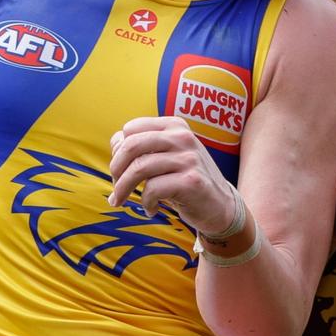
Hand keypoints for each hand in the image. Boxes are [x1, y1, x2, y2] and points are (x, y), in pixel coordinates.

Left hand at [108, 116, 235, 234]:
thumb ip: (143, 147)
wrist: (220, 205)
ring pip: (139, 168)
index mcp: (174, 126)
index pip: (131, 129)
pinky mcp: (191, 181)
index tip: (118, 171)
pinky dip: (146, 202)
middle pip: (131, 145)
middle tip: (115, 189)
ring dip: (123, 189)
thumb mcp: (166, 156)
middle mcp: (182, 137)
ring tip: (122, 201)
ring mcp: (189, 158)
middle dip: (115, 169)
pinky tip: (151, 209)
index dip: (118, 151)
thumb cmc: (184, 180)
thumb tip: (115, 144)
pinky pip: (153, 189)